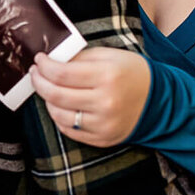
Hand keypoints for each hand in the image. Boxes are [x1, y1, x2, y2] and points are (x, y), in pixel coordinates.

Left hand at [29, 47, 151, 146]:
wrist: (160, 101)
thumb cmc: (132, 73)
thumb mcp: (109, 56)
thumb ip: (79, 57)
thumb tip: (51, 61)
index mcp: (107, 76)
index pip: (61, 74)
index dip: (44, 66)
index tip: (39, 60)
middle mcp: (105, 102)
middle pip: (56, 95)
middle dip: (39, 82)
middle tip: (35, 73)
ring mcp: (103, 124)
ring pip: (59, 115)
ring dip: (47, 100)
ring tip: (47, 89)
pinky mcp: (103, 139)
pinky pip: (70, 130)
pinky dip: (59, 117)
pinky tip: (60, 106)